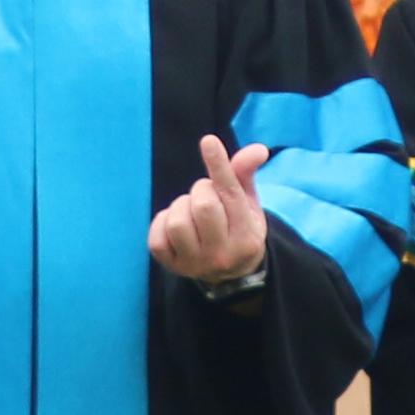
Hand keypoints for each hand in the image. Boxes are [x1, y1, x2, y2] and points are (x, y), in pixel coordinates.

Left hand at [149, 136, 271, 287]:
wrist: (230, 273)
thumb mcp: (249, 203)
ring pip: (178, 222)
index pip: (230, 195)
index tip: (208, 141)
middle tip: (206, 195)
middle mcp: (222, 255)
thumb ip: (246, 174)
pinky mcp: (172, 267)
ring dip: (182, 207)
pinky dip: (163, 223)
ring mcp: (195, 264)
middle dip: (201, 190)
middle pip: (203, 206)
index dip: (218, 166)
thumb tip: (258, 149)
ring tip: (192, 212)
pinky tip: (177, 226)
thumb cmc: (238, 226)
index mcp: (246, 237)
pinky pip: (157, 237)